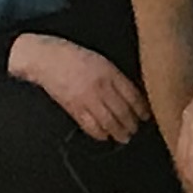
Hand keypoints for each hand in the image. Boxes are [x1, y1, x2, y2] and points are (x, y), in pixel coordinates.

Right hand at [8, 33, 147, 145]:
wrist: (46, 59)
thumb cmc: (73, 56)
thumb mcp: (101, 60)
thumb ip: (116, 77)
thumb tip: (132, 94)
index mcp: (110, 72)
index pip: (133, 96)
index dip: (142, 109)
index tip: (146, 116)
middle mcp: (101, 87)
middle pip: (124, 113)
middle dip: (133, 125)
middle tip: (136, 129)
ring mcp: (87, 100)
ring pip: (110, 123)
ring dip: (119, 133)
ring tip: (125, 137)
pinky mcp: (74, 109)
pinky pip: (92, 127)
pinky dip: (101, 134)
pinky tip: (105, 136)